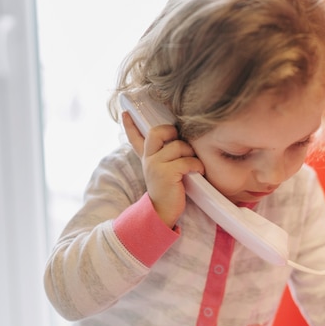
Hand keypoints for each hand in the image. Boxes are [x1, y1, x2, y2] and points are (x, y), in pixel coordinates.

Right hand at [122, 112, 203, 227]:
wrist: (162, 212)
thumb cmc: (168, 190)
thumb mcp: (161, 171)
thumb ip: (164, 156)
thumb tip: (178, 140)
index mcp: (146, 157)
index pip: (135, 138)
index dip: (130, 125)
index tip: (126, 113)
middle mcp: (148, 159)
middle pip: (156, 132)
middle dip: (171, 131)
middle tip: (179, 140)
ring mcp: (156, 165)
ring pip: (177, 146)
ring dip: (190, 153)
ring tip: (194, 163)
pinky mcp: (167, 173)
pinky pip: (187, 160)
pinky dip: (197, 165)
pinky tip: (198, 172)